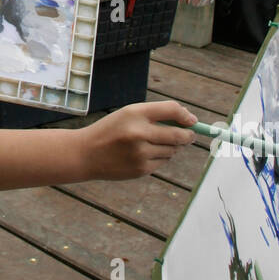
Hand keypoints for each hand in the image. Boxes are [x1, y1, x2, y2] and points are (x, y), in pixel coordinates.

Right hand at [79, 100, 196, 180]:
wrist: (86, 154)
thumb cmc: (111, 131)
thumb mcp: (128, 114)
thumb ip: (155, 115)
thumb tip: (188, 121)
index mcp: (134, 113)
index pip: (171, 110)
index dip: (186, 115)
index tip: (192, 120)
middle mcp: (138, 133)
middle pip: (178, 135)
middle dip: (188, 135)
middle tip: (191, 135)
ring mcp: (140, 153)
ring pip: (172, 150)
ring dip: (171, 147)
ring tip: (154, 144)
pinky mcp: (140, 169)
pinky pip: (162, 162)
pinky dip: (160, 158)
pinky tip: (144, 155)